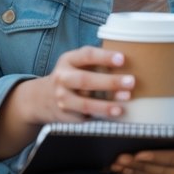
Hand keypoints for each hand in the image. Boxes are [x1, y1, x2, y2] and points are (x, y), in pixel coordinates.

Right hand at [21, 45, 135, 124]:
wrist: (42, 98)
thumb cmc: (71, 75)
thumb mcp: (76, 63)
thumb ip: (95, 61)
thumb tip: (129, 60)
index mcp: (68, 60)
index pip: (86, 55)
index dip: (104, 57)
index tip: (122, 59)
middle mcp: (62, 78)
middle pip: (85, 80)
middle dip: (109, 82)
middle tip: (131, 82)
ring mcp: (62, 99)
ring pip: (84, 103)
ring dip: (105, 105)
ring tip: (123, 104)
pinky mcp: (65, 116)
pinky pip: (85, 117)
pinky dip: (101, 117)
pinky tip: (115, 115)